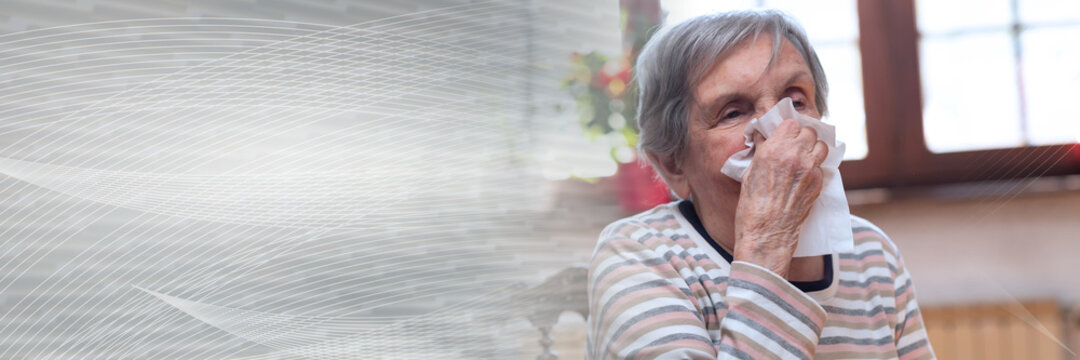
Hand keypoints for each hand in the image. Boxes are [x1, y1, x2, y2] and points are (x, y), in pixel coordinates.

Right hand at [732, 119, 827, 277]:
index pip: (791, 124)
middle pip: (809, 132)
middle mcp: (795, 156)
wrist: (767, 233)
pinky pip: (821, 166)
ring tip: (803, 158)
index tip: (782, 136)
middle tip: (793, 146)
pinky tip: (804, 175)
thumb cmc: (751, 206)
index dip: (786, 129)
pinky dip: (815, 166)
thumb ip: (761, 151)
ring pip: (822, 146)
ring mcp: (810, 170)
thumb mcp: (749, 174)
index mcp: (774, 150)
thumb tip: (762, 138)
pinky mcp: (818, 184)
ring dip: (813, 148)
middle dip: (801, 136)